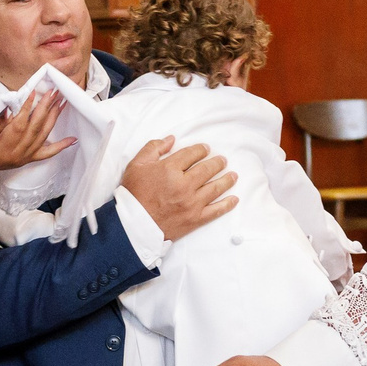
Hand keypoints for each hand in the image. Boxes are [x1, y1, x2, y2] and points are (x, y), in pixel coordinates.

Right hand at [0, 90, 73, 176]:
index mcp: (6, 144)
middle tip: (54, 92)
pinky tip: (72, 138)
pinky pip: (49, 153)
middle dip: (46, 107)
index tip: (35, 93)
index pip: (20, 122)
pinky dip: (61, 145)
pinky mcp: (30, 158)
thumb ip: (0, 121)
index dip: (27, 107)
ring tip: (62, 103)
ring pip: (44, 134)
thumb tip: (13, 107)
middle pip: (36, 126)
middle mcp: (19, 151)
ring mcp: (26, 155)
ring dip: (54, 117)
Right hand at [121, 137, 237, 239]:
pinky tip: (234, 199)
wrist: (132, 225)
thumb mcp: (137, 165)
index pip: (192, 154)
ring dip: (226, 180)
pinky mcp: (195, 219)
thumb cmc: (132, 194)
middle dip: (217, 163)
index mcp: (170, 169)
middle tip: (222, 160)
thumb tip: (171, 139)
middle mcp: (184, 184)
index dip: (201, 150)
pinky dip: (227, 204)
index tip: (206, 149)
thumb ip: (153, 148)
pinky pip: (216, 210)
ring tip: (233, 176)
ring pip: (215, 188)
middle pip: (207, 169)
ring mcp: (192, 202)